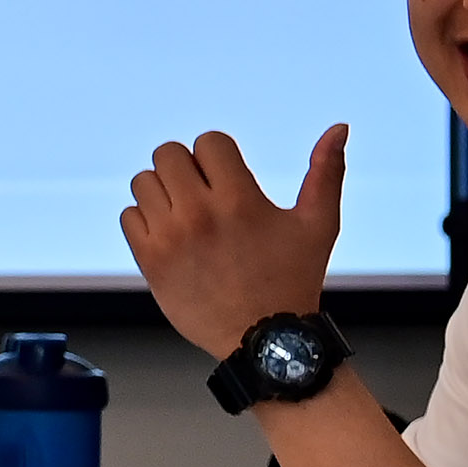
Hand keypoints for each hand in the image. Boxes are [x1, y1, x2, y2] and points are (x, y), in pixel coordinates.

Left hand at [124, 125, 345, 360]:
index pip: (208, 142)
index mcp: (240, 200)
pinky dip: (144, 220)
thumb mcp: (319, 224)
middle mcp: (200, 214)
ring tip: (186, 213)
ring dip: (162, 191)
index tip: (227, 179)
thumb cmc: (295, 279)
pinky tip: (171, 234)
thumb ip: (327, 172)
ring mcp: (170, 238)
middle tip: (203, 192)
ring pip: (143, 182)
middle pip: (168, 154)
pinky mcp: (150, 260)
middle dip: (186, 166)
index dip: (218, 156)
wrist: (263, 338)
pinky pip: (128, 216)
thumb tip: (339, 127)